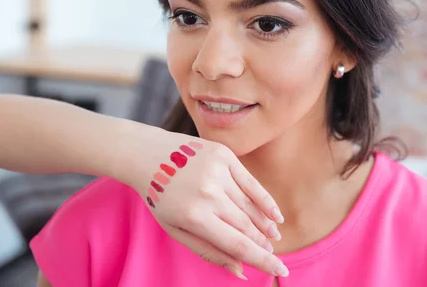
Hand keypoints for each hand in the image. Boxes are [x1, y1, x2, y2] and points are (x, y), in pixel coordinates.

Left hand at [115, 123, 287, 278]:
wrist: (146, 155)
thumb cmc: (161, 197)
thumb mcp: (176, 229)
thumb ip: (209, 251)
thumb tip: (240, 271)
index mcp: (194, 216)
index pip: (237, 244)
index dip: (262, 260)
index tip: (280, 270)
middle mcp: (208, 193)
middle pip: (246, 226)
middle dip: (263, 243)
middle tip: (273, 253)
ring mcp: (217, 172)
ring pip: (250, 205)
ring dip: (265, 224)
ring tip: (273, 236)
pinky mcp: (224, 155)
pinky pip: (251, 182)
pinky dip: (265, 200)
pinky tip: (275, 214)